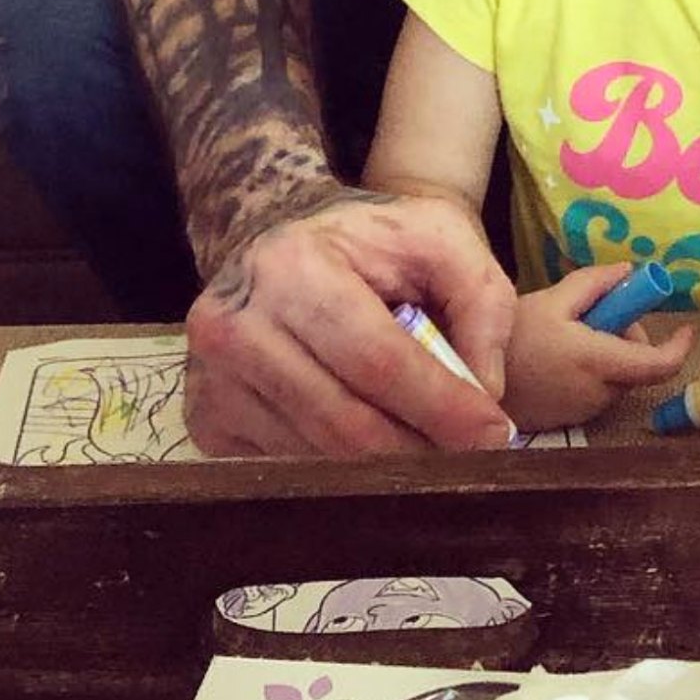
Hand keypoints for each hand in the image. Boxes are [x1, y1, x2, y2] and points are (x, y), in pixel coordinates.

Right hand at [183, 186, 517, 455]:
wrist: (271, 229)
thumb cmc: (366, 238)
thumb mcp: (439, 234)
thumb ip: (481, 300)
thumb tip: (486, 392)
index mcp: (292, 268)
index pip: (377, 359)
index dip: (441, 405)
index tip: (496, 436)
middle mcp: (235, 326)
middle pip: (345, 422)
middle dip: (419, 451)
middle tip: (473, 461)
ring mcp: (211, 379)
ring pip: (316, 458)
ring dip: (382, 469)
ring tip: (430, 451)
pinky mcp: (204, 420)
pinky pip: (285, 468)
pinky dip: (337, 470)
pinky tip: (370, 446)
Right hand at [504, 267, 693, 432]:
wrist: (472, 383)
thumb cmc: (514, 337)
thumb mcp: (554, 298)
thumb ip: (596, 283)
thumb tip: (629, 273)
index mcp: (599, 362)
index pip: (658, 366)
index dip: (679, 348)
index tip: (687, 330)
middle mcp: (600, 394)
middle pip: (635, 365)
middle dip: (625, 337)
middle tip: (593, 314)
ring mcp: (586, 412)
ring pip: (616, 378)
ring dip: (607, 354)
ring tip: (566, 335)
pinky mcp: (572, 420)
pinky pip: (597, 391)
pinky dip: (591, 372)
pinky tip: (557, 358)